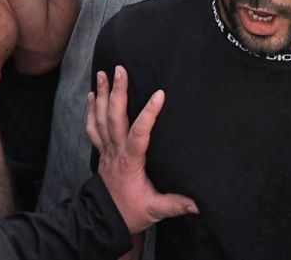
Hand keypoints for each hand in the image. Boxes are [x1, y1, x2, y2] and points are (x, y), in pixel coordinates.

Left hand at [87, 66, 197, 233]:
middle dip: (117, 92)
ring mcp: (106, 150)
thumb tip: (200, 203)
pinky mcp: (102, 152)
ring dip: (101, 95)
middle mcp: (116, 151)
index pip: (139, 133)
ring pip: (100, 118)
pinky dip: (91, 110)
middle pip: (114, 118)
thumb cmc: (132, 212)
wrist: (105, 221)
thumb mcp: (156, 210)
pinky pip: (93, 127)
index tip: (159, 94)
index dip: (148, 113)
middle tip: (119, 70)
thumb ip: (176, 204)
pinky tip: (92, 95)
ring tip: (102, 74)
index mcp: (131, 161)